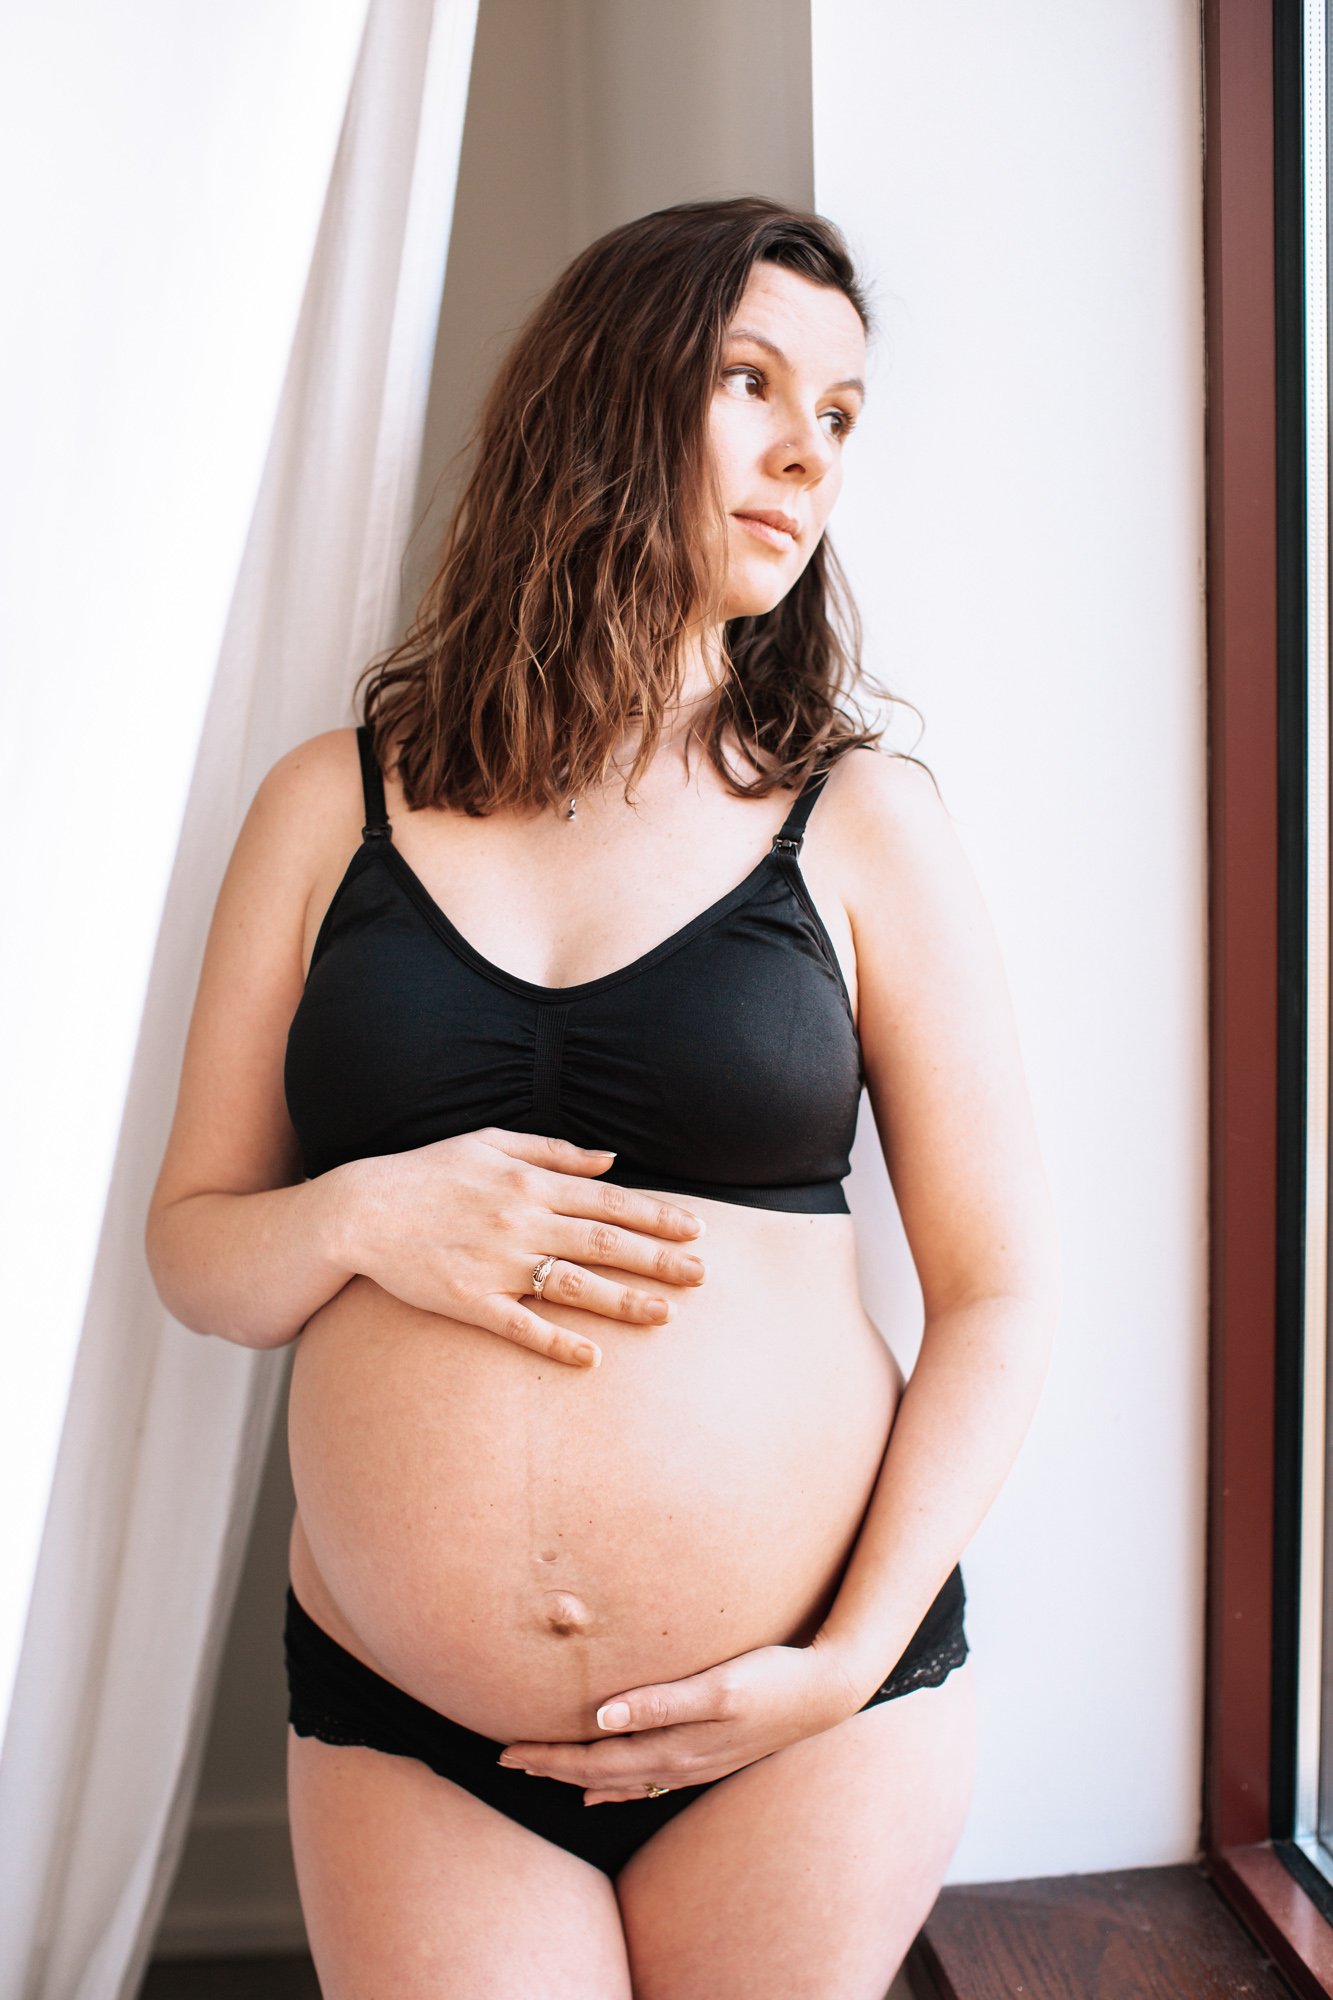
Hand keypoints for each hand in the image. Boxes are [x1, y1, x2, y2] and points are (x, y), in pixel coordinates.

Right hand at [337, 1126, 706, 1367]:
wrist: (361, 1210)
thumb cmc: (428, 1172)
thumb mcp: (489, 1141)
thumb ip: (553, 1150)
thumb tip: (609, 1159)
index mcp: (529, 1181)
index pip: (609, 1201)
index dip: (657, 1216)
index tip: (696, 1229)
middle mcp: (520, 1220)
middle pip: (604, 1243)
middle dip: (658, 1259)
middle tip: (702, 1276)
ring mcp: (496, 1263)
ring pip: (573, 1285)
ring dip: (623, 1301)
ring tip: (665, 1316)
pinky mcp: (469, 1300)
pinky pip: (520, 1325)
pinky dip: (556, 1341)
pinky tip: (591, 1357)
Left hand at [497, 1641, 861, 1803]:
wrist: (825, 1693)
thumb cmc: (772, 1680)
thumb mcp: (719, 1686)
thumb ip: (660, 1701)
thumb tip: (601, 1717)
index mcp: (674, 1746)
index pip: (594, 1759)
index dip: (548, 1757)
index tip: (506, 1751)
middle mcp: (679, 1763)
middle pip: (599, 1773)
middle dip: (551, 1768)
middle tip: (506, 1761)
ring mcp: (694, 1765)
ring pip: (620, 1780)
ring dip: (577, 1776)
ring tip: (542, 1773)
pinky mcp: (706, 1756)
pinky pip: (647, 1781)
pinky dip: (616, 1787)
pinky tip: (601, 1791)